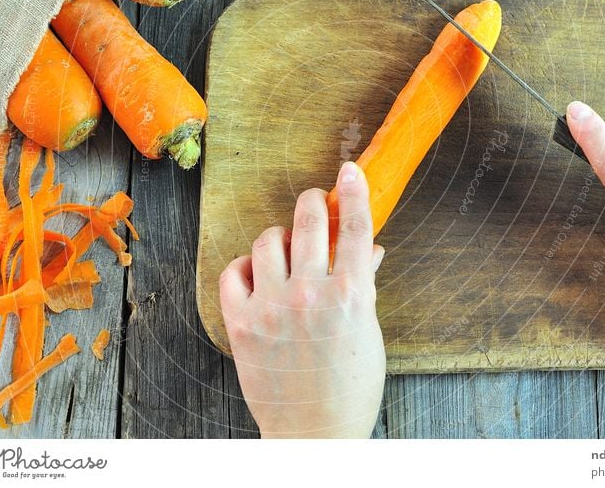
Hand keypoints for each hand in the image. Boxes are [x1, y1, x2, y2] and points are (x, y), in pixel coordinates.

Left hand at [219, 162, 385, 436]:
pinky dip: (245, 265)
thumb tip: (370, 248)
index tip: (349, 171)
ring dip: (280, 237)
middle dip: (312, 202)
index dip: (353, 191)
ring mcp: (272, 308)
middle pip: (308, 220)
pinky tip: (257, 273)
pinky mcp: (242, 324)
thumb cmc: (350, 386)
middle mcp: (310, 295)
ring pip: (268, 240)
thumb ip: (363, 283)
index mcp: (350, 295)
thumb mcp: (368, 331)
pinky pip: (234, 271)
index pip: (356, 227)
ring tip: (287, 251)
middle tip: (313, 204)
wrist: (314, 433)